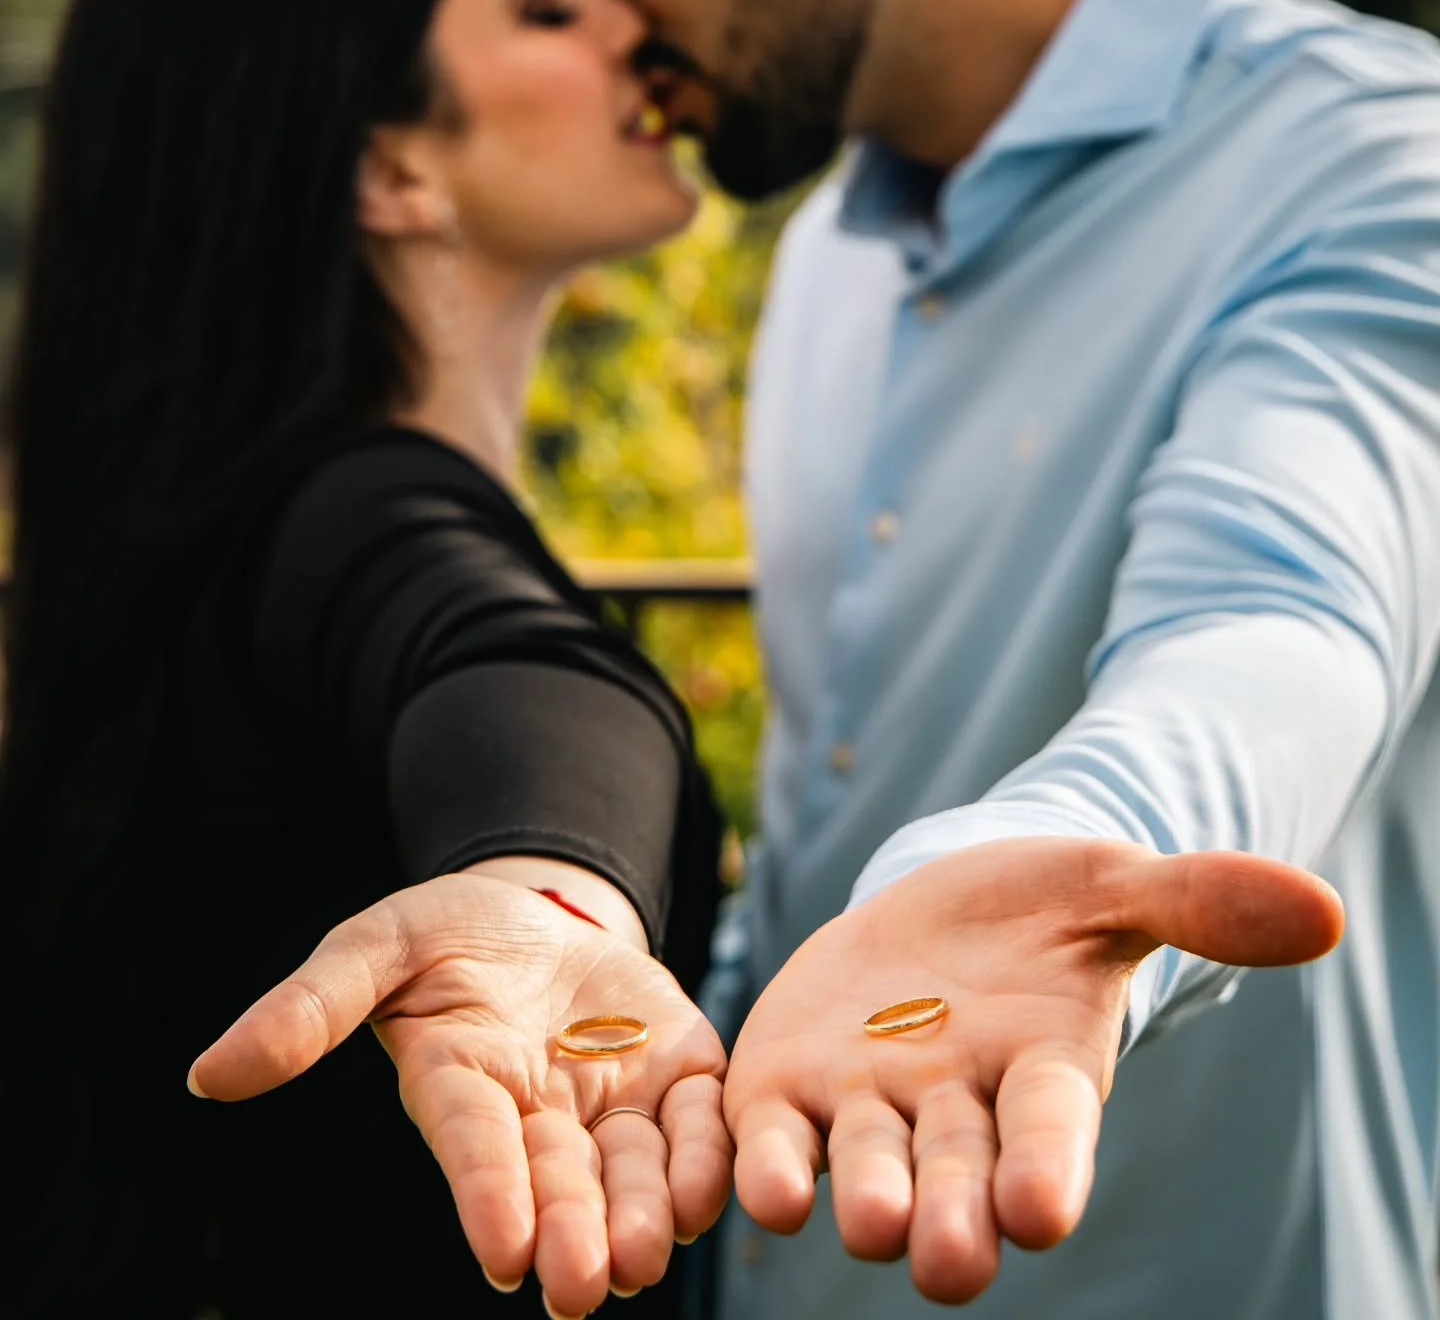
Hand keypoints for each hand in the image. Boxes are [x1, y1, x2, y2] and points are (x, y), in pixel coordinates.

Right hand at [189, 870, 730, 1317]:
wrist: (539, 907)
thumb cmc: (442, 933)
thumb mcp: (373, 946)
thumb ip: (311, 1007)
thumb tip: (209, 1076)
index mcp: (461, 1087)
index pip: (475, 1148)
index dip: (487, 1197)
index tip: (503, 1256)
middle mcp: (539, 1116)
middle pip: (558, 1184)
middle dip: (571, 1236)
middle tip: (583, 1288)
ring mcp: (611, 1098)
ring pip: (632, 1172)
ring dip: (642, 1216)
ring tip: (646, 1256)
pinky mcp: (677, 1070)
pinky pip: (697, 1121)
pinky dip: (705, 1155)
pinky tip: (714, 1186)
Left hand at [723, 838, 1342, 1304]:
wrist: (941, 902)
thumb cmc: (1043, 908)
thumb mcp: (1112, 886)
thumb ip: (1202, 901)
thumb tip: (1325, 910)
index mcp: (1042, 1075)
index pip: (1051, 1137)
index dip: (1046, 1169)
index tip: (1043, 1203)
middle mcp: (956, 1114)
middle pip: (955, 1183)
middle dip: (949, 1219)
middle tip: (943, 1252)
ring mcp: (867, 1108)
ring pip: (861, 1171)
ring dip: (853, 1196)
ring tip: (843, 1210)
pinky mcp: (786, 1087)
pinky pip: (764, 1140)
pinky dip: (750, 1164)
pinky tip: (728, 1180)